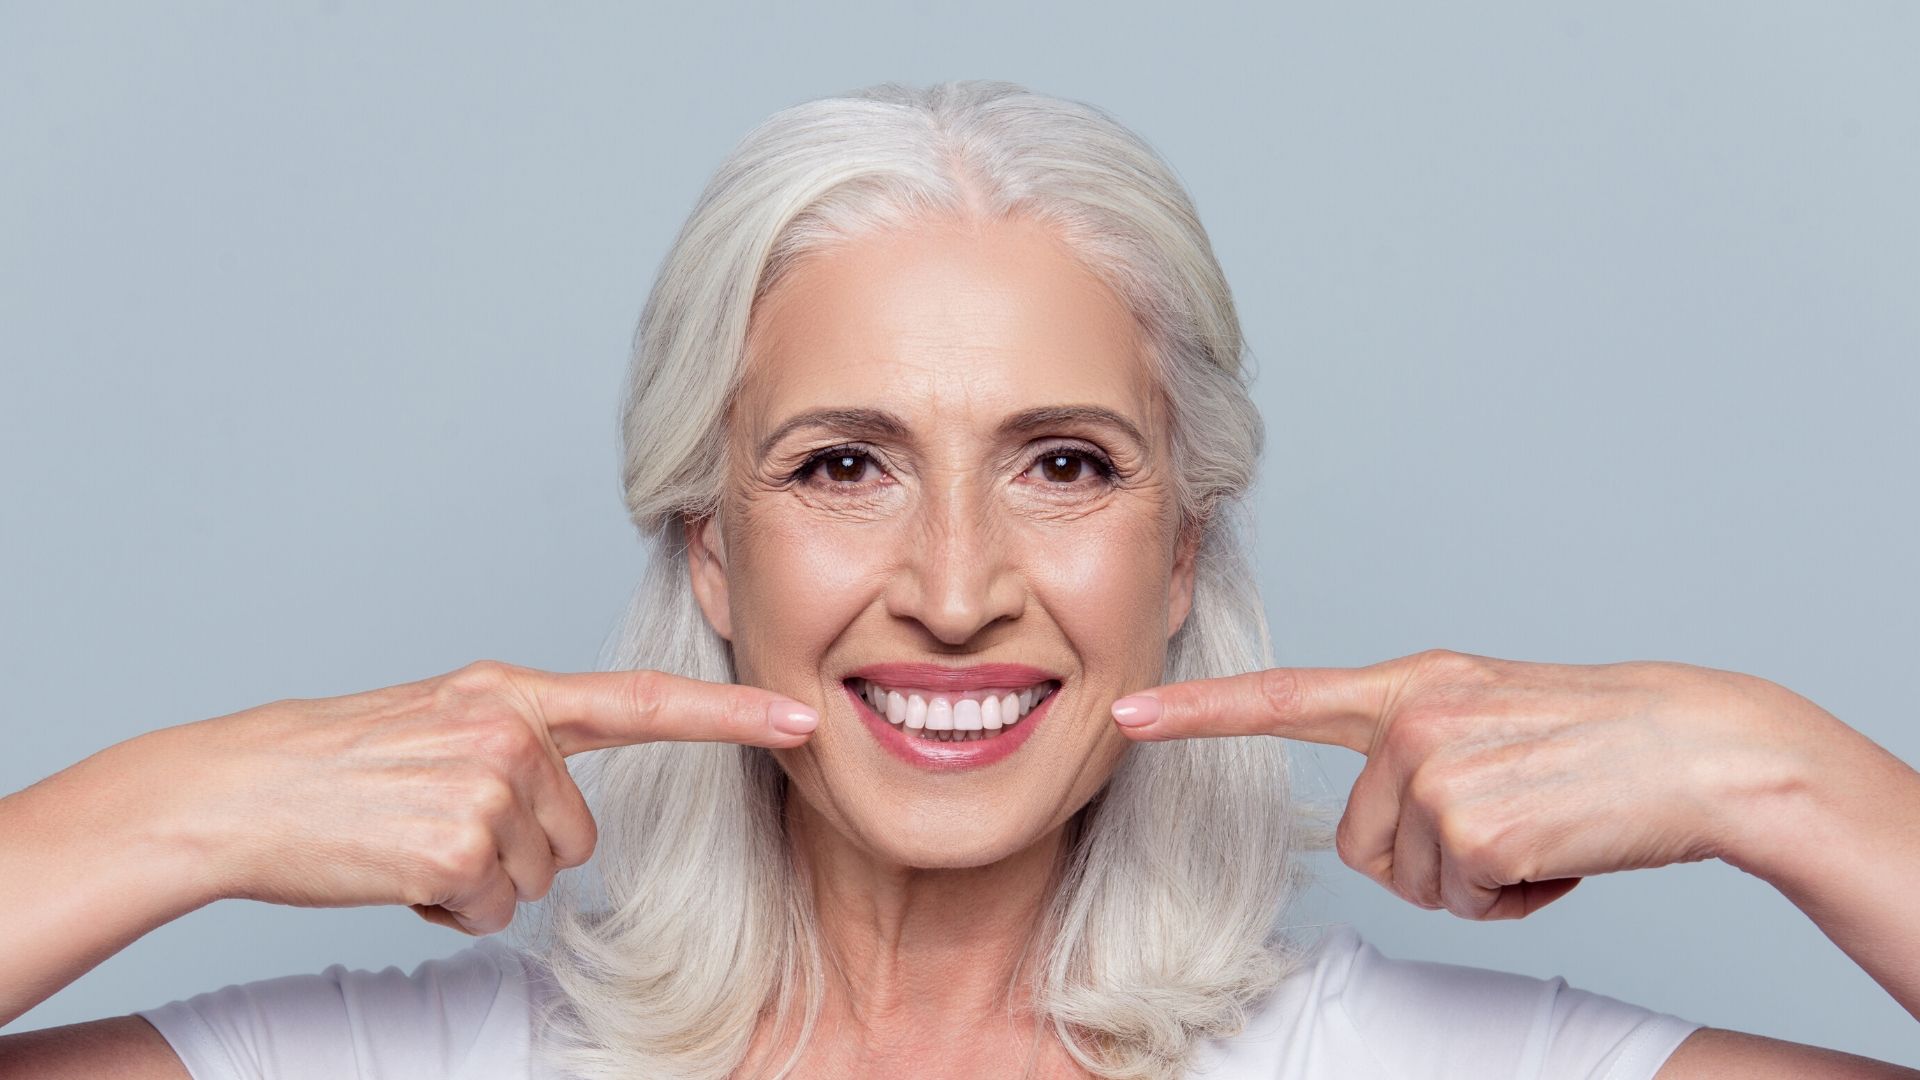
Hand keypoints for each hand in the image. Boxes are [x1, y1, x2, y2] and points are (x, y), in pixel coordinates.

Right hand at [140, 660, 818, 934]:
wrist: (239, 790)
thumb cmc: (340, 764)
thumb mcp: (442, 719)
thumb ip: (521, 739)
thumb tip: (571, 808)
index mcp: (512, 692)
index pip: (644, 702)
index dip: (731, 716)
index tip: (801, 719)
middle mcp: (512, 728)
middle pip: (581, 832)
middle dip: (518, 847)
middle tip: (435, 820)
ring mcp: (489, 784)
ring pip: (540, 877)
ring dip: (480, 880)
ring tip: (410, 837)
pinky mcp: (461, 844)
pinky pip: (493, 910)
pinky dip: (447, 908)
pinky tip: (397, 869)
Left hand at [1108, 649, 1814, 919]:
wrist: (1701, 748)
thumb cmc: (1602, 743)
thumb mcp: (1493, 715)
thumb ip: (1420, 746)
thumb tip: (1376, 821)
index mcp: (1414, 685)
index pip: (1285, 697)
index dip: (1199, 713)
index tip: (1126, 715)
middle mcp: (1411, 716)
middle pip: (1359, 842)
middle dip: (1429, 860)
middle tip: (1510, 823)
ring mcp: (1434, 766)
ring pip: (1409, 879)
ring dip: (1475, 879)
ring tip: (1540, 827)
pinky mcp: (1468, 822)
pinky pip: (1462, 900)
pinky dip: (1514, 897)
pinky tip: (1558, 849)